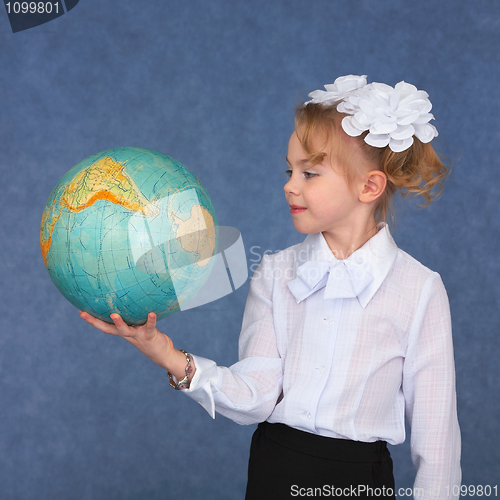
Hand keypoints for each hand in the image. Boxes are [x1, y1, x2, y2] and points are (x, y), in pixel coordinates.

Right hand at [79, 311, 193, 380]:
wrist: (163, 354)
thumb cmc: (149, 337)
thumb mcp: (139, 328)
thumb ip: (134, 318)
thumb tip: (128, 301)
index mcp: (124, 332)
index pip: (105, 326)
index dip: (93, 320)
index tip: (81, 312)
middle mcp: (128, 335)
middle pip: (109, 329)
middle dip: (96, 322)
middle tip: (84, 314)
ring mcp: (138, 336)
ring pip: (126, 330)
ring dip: (119, 323)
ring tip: (113, 314)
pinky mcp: (150, 335)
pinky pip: (150, 326)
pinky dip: (151, 320)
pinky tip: (152, 312)